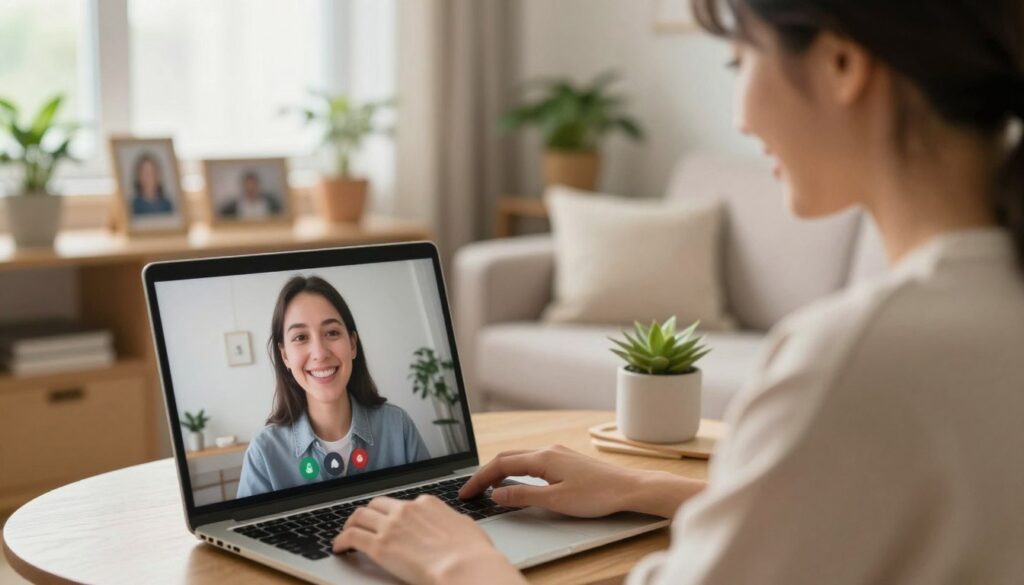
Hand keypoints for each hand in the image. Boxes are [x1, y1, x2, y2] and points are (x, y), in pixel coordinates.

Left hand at [332, 495, 523, 584]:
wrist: (465, 566)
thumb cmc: (472, 553)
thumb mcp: (466, 527)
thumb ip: (453, 523)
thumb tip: (453, 525)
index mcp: (427, 503)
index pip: (402, 504)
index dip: (392, 513)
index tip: (388, 522)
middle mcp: (407, 509)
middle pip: (376, 505)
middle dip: (367, 514)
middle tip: (362, 524)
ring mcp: (391, 526)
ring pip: (359, 516)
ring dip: (350, 524)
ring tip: (345, 535)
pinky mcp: (379, 545)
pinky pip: (351, 537)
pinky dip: (341, 540)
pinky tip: (339, 548)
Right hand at [458, 445, 640, 516]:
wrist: (630, 488)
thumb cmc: (597, 495)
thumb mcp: (556, 500)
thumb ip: (523, 497)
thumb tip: (496, 494)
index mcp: (543, 458)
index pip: (500, 465)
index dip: (479, 479)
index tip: (465, 492)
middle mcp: (548, 450)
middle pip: (507, 457)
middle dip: (486, 473)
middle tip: (472, 490)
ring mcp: (558, 453)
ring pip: (520, 458)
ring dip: (502, 470)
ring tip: (489, 488)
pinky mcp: (566, 460)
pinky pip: (533, 461)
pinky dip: (517, 470)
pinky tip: (519, 482)